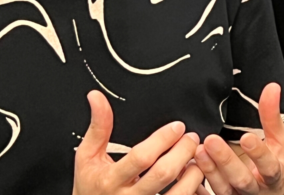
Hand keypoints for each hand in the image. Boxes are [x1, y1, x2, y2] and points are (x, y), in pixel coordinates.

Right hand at [73, 90, 205, 194]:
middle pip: (163, 174)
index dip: (162, 139)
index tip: (177, 127)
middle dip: (182, 152)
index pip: (141, 158)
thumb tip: (97, 97)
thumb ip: (98, 127)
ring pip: (177, 194)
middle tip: (191, 138)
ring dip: (193, 174)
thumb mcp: (88, 156)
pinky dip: (191, 189)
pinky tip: (192, 179)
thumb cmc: (91, 185)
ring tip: (195, 158)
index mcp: (110, 179)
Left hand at [192, 83, 283, 194]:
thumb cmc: (274, 164)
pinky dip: (196, 188)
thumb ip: (272, 116)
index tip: (246, 137)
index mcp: (274, 175)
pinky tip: (185, 170)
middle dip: (226, 162)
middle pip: (242, 180)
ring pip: (223, 190)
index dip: (258, 153)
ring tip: (197, 150)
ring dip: (209, 171)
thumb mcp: (280, 142)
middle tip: (211, 140)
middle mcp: (256, 191)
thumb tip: (272, 87)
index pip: (269, 166)